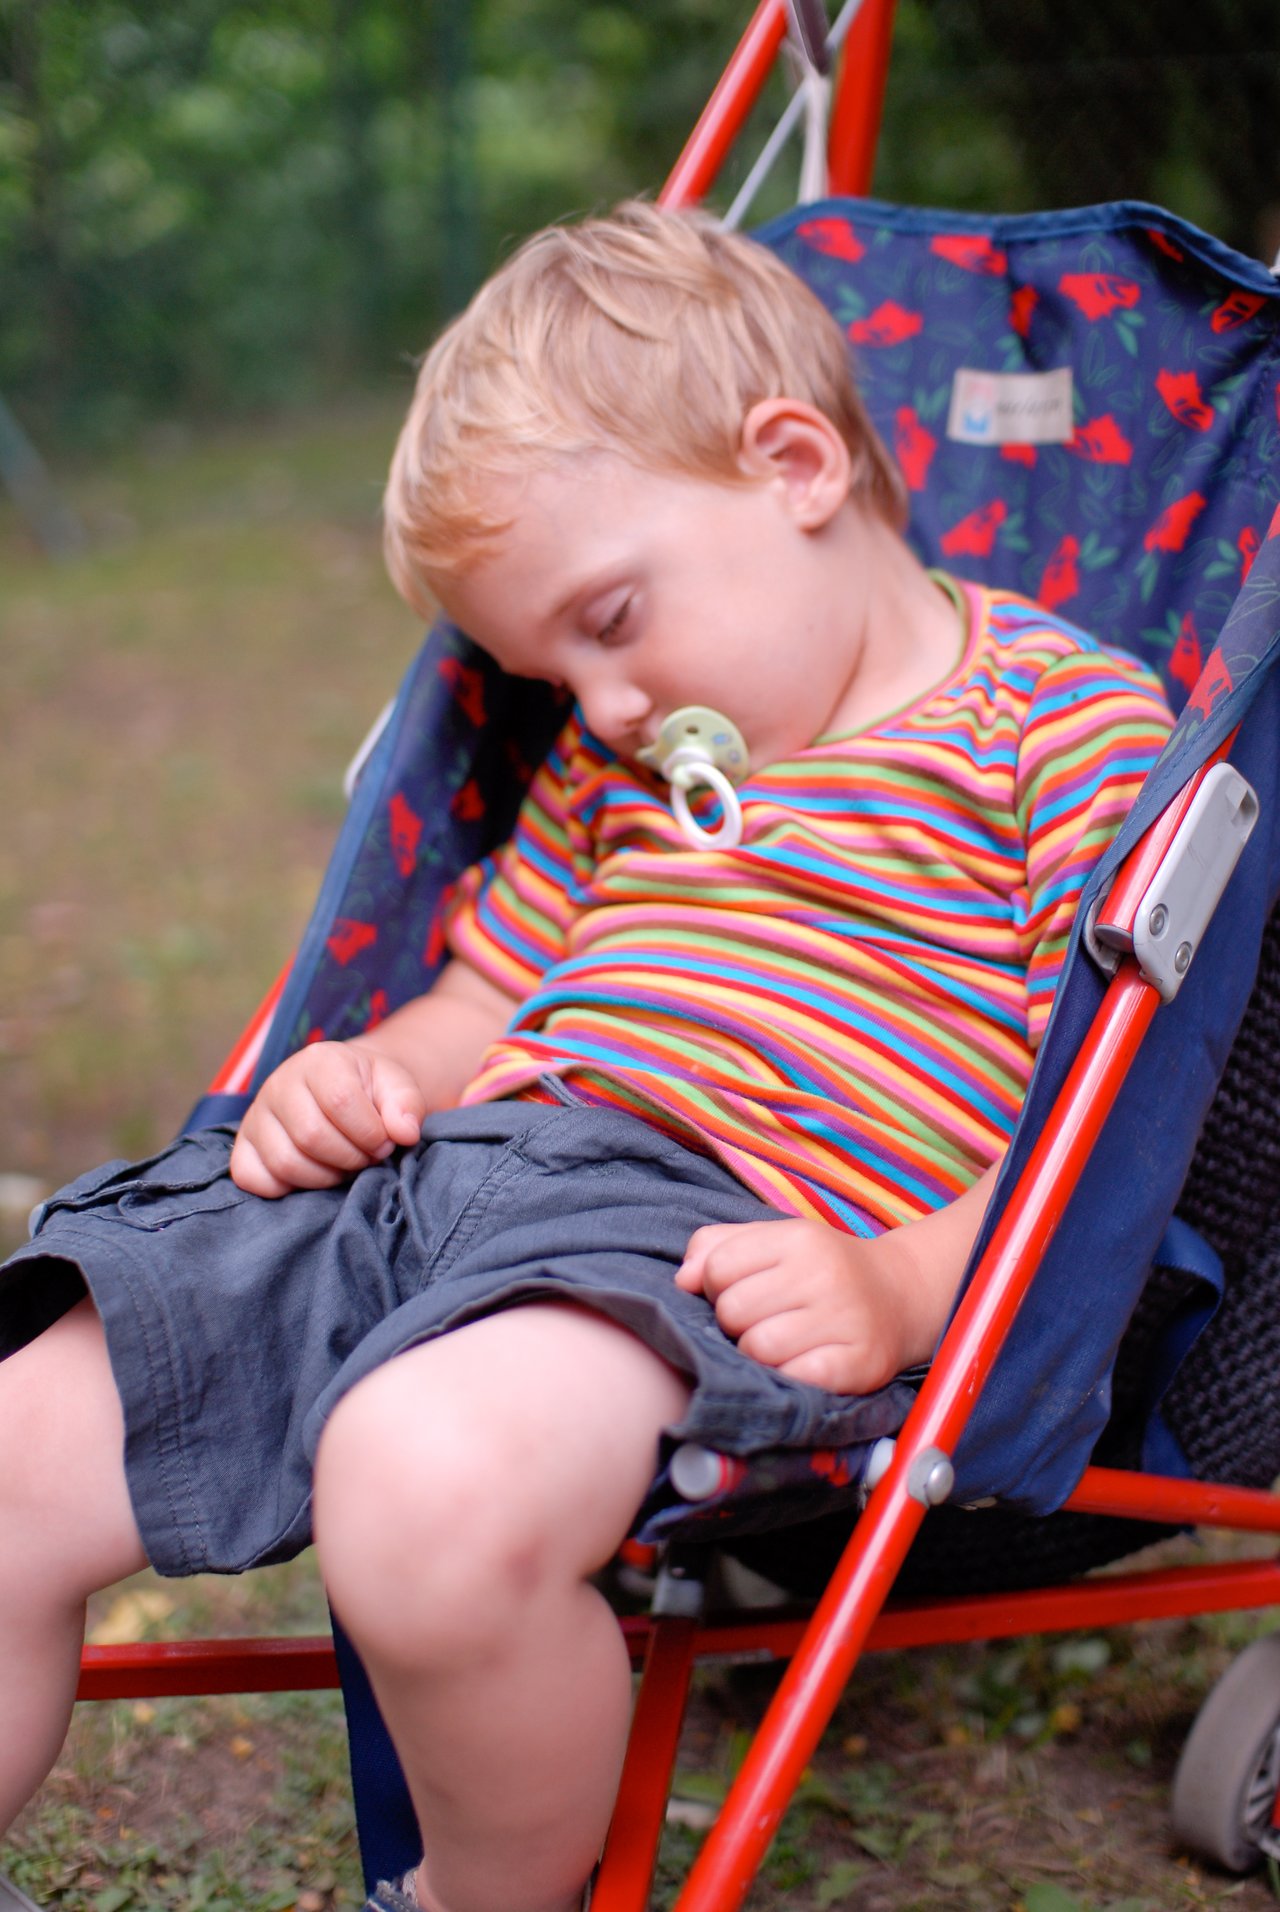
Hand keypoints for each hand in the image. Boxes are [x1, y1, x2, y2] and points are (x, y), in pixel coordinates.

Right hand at [230, 1040, 427, 1197]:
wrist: (345, 1091)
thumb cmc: (371, 1092)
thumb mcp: (398, 1087)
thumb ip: (407, 1105)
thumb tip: (404, 1133)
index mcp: (319, 1060)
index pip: (340, 1101)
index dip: (369, 1132)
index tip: (384, 1141)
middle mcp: (279, 1083)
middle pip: (311, 1136)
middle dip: (350, 1157)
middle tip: (365, 1156)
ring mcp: (256, 1116)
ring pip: (285, 1163)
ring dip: (325, 1176)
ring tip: (344, 1165)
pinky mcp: (243, 1147)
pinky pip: (253, 1179)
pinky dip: (287, 1188)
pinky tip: (313, 1174)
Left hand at [675, 1217, 938, 1395]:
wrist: (900, 1295)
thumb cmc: (821, 1269)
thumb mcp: (773, 1240)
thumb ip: (716, 1246)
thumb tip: (682, 1280)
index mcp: (798, 1238)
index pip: (717, 1268)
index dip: (717, 1286)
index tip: (743, 1291)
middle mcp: (824, 1274)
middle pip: (732, 1311)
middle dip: (735, 1322)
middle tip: (762, 1320)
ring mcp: (845, 1319)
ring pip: (757, 1349)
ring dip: (758, 1354)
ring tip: (781, 1343)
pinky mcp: (859, 1363)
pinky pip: (794, 1378)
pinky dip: (789, 1377)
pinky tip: (803, 1364)